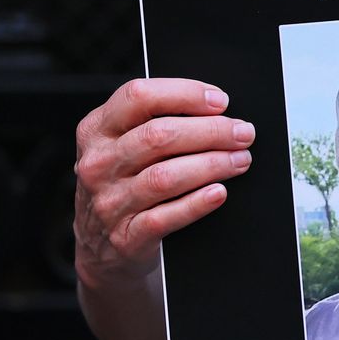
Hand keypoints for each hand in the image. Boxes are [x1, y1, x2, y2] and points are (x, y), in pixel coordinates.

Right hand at [73, 78, 254, 289]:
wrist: (100, 245)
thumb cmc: (123, 182)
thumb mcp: (122, 144)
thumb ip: (154, 122)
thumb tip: (215, 111)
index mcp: (96, 130)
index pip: (138, 97)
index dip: (185, 94)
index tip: (220, 101)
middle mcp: (98, 163)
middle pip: (158, 136)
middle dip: (211, 131)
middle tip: (242, 134)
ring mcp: (109, 202)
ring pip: (165, 176)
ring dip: (212, 165)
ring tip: (239, 160)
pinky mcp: (126, 236)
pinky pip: (167, 217)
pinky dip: (198, 203)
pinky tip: (219, 192)